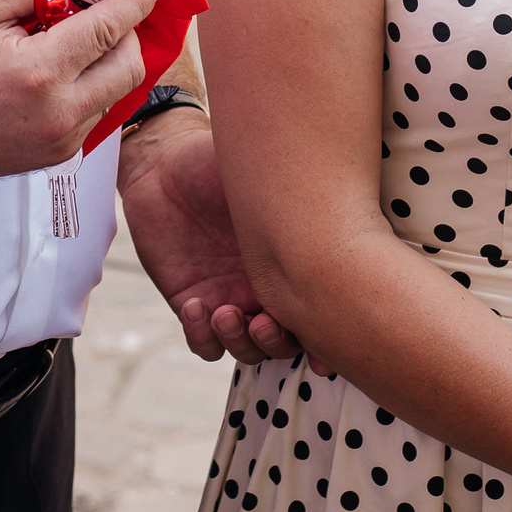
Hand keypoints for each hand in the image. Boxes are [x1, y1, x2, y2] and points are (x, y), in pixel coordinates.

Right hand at [0, 0, 159, 182]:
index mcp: (39, 73)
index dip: (136, 0)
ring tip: (72, 37)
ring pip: (115, 93)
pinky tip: (58, 69)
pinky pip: (93, 115)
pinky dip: (89, 86)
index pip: (109, 28)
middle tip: (104, 7)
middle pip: (128, 66)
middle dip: (127, 31)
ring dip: (108, 60)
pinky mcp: (56, 158)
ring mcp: (60, 143)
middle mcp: (59, 114)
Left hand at [118, 116, 300, 362]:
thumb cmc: (217, 163)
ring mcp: (228, 299)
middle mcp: (263, 287)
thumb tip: (346, 183)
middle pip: (283, 341)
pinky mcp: (191, 303)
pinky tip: (195, 305)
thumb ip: (294, 191)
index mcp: (289, 261)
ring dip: (239, 342)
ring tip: (225, 314)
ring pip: (246, 348)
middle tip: (263, 322)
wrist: (164, 165)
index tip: (318, 329)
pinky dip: (201, 335)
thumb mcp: (261, 175)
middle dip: (276, 341)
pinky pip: (202, 341)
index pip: (315, 310)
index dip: (321, 331)